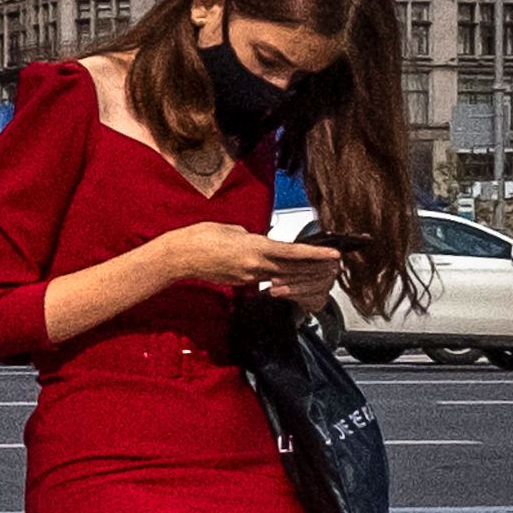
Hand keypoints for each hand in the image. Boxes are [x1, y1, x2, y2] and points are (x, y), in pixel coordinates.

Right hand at [153, 223, 340, 303]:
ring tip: (317, 271)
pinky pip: (264, 279)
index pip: (293, 252)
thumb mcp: (233, 230)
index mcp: (255, 248)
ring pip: (281, 276)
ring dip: (300, 274)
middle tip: (333, 265)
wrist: (179, 256)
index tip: (333, 255)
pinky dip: (279, 277)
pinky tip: (287, 275)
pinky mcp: (240, 282)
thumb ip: (253, 237)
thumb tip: (262, 241)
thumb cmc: (200, 237)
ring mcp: (248, 276)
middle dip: (314, 267)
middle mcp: (254, 265)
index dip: (316, 254)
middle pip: (293, 268)